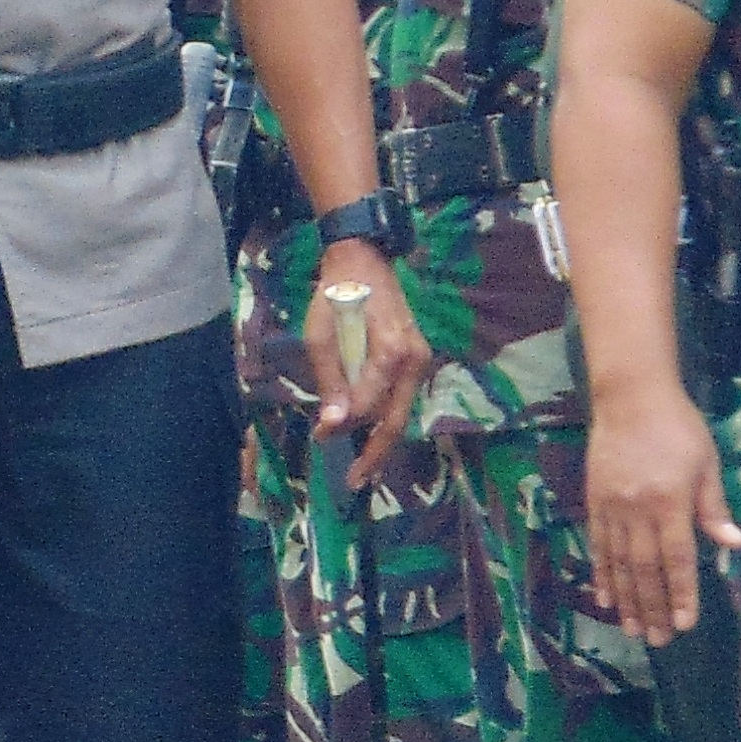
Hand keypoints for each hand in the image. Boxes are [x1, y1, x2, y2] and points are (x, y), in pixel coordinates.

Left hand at [303, 239, 429, 485]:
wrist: (364, 259)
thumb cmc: (337, 292)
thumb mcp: (320, 333)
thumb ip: (329, 379)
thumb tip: (332, 425)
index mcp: (391, 352)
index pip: (368, 404)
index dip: (344, 425)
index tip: (320, 436)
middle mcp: (414, 360)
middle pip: (396, 419)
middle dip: (375, 453)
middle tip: (354, 481)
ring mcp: (420, 360)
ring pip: (402, 412)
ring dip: (381, 440)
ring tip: (361, 468)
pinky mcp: (417, 359)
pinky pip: (402, 398)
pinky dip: (385, 419)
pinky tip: (370, 436)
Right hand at [580, 375, 740, 647]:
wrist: (630, 397)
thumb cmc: (678, 427)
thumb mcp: (707, 463)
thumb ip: (714, 508)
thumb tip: (734, 545)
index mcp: (670, 501)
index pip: (677, 558)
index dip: (681, 594)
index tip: (684, 624)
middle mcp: (637, 509)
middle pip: (644, 569)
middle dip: (651, 607)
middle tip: (657, 640)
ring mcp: (611, 507)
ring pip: (617, 563)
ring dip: (625, 599)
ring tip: (630, 629)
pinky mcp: (594, 501)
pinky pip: (598, 545)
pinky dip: (601, 573)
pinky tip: (604, 596)